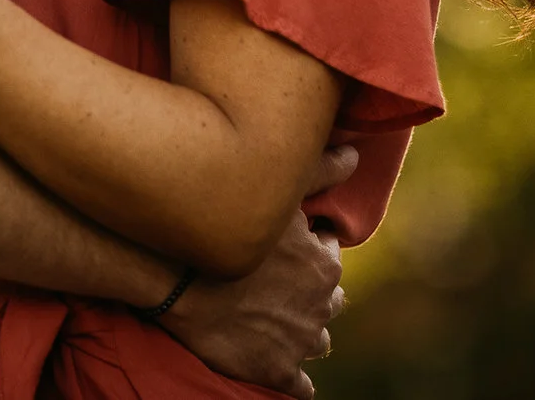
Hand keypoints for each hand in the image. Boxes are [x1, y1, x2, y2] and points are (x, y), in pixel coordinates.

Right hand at [155, 146, 355, 398]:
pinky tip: (282, 368)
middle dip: (311, 292)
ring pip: (316, 341)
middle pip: (328, 301)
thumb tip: (355, 156)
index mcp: (323, 265)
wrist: (179, 278)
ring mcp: (299, 343)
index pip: (328, 255)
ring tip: (279, 323)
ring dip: (303, 331)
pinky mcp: (276, 371)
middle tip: (282, 284)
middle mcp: (320, 306)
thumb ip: (320, 170)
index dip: (309, 248)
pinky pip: (299, 386)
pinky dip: (294, 379)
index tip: (288, 245)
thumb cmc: (226, 227)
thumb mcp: (278, 189)